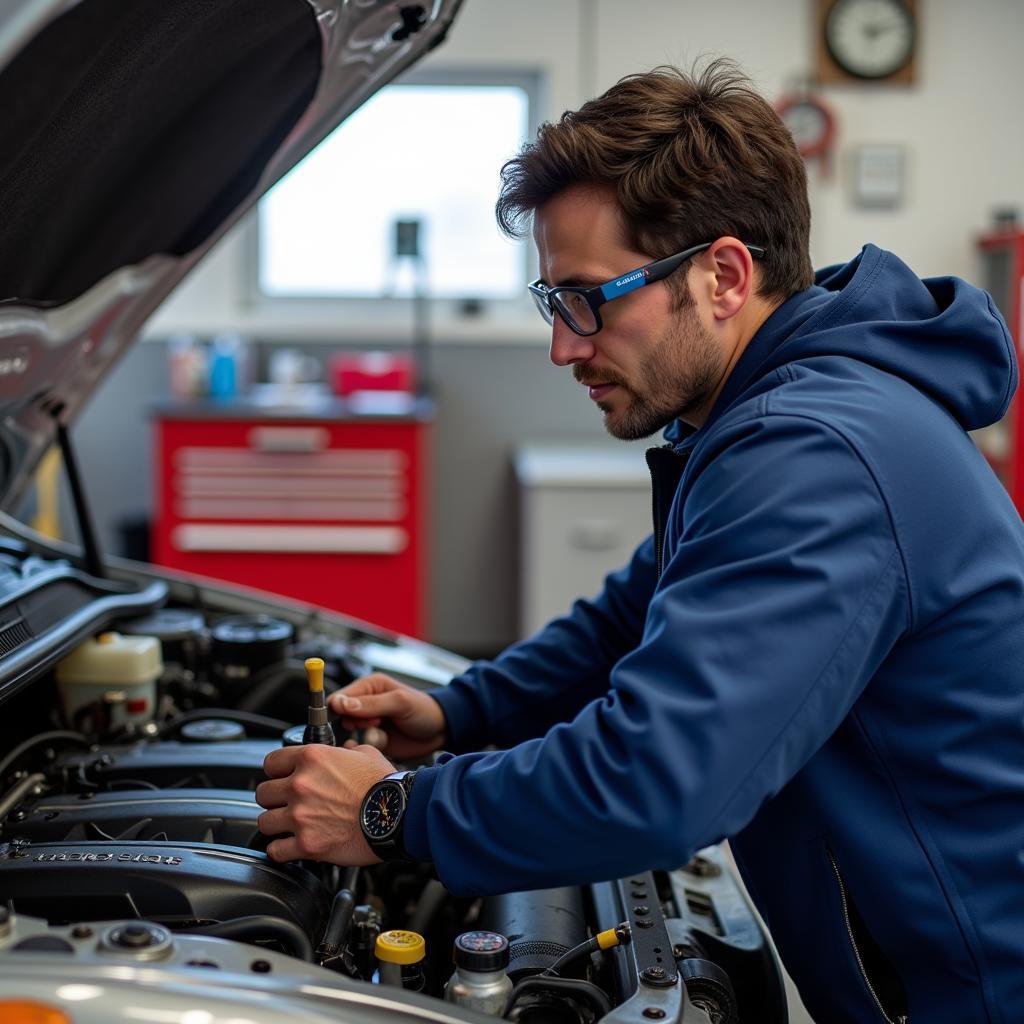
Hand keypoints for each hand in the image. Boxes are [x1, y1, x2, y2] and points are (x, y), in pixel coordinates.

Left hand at [255, 743, 394, 864]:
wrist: (398, 815)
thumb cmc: (385, 786)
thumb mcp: (367, 754)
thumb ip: (347, 750)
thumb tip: (344, 750)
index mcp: (313, 758)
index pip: (271, 762)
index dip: (276, 771)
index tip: (282, 777)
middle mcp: (301, 785)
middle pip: (263, 793)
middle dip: (274, 798)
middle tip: (288, 803)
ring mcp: (301, 816)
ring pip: (264, 821)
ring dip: (276, 824)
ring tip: (289, 826)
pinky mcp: (306, 844)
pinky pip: (275, 850)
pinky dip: (281, 850)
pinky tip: (290, 846)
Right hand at [328, 672, 445, 759]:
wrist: (439, 731)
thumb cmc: (423, 710)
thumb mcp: (400, 702)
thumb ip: (372, 704)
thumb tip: (342, 704)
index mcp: (369, 686)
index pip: (339, 696)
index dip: (339, 709)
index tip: (350, 719)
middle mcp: (364, 703)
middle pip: (340, 716)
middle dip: (353, 723)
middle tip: (374, 724)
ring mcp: (367, 723)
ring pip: (346, 734)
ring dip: (360, 735)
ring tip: (380, 730)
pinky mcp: (371, 740)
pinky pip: (357, 747)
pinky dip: (363, 748)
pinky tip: (378, 744)